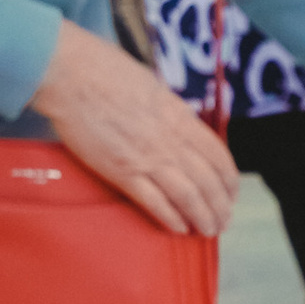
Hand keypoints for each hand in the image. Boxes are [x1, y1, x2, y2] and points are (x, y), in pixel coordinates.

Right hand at [31, 22, 236, 235]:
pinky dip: (170, 218)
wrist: (73, 75)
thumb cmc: (108, 73)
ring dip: (202, 217)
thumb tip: (181, 126)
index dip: (229, 180)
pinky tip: (179, 229)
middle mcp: (170, 140)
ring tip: (208, 230)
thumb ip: (170, 113)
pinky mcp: (121, 172)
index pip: (218, 155)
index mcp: (180, 118)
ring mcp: (147, 157)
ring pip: (188, 196)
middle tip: (223, 221)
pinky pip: (154, 202)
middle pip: (208, 181)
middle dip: (220, 206)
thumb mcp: (154, 89)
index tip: (231, 194)